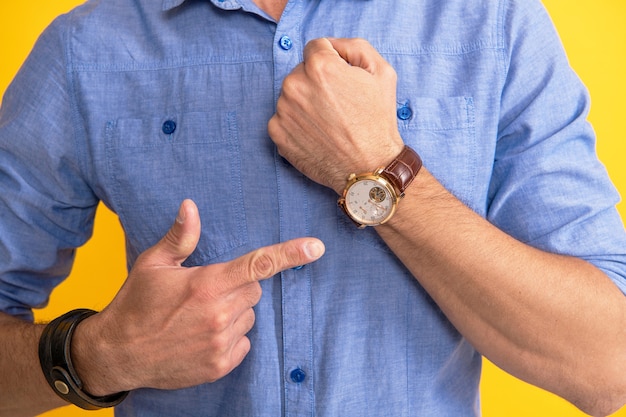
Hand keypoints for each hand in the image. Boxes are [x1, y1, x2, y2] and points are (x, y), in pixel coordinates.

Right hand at [72, 199, 324, 394]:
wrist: (118, 354)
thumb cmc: (135, 304)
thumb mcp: (153, 265)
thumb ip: (180, 236)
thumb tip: (191, 206)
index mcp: (206, 284)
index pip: (257, 264)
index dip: (289, 254)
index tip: (316, 248)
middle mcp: (219, 314)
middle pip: (255, 290)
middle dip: (238, 287)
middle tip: (206, 292)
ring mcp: (221, 342)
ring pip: (249, 316)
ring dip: (234, 313)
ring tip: (200, 316)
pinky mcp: (220, 364)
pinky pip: (244, 343)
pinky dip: (231, 338)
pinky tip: (204, 335)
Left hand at [268, 37, 404, 193]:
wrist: (369, 167)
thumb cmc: (377, 122)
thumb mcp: (382, 72)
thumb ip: (354, 47)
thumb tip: (332, 47)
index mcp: (319, 66)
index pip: (316, 48)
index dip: (333, 61)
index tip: (342, 81)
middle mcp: (295, 85)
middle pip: (302, 71)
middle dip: (317, 82)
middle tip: (338, 105)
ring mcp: (283, 110)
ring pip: (292, 95)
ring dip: (306, 103)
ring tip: (328, 122)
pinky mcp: (276, 133)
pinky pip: (283, 118)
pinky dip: (297, 124)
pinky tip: (317, 134)